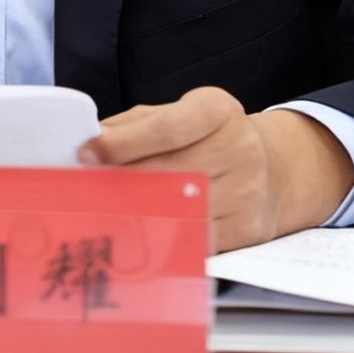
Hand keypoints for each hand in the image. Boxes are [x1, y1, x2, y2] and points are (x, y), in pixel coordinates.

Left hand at [78, 87, 353, 250]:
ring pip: (179, 210)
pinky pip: (194, 241)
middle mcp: (238, 148)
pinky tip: (137, 236)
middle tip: (84, 190)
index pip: (165, 127)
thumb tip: (90, 144)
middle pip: (167, 171)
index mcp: (217, 111)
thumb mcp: (178, 115)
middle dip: (120, 181)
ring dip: (135, 214)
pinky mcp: (246, 230)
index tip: (87, 153)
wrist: (269, 170)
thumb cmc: (207, 139)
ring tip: (103, 213)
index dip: (122, 142)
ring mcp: (246, 192)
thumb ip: (133, 126)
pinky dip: (162, 240)